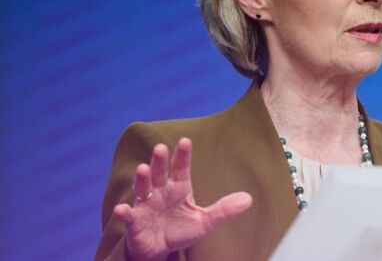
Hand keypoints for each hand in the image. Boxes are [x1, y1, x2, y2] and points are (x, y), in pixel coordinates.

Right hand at [113, 138, 252, 260]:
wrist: (160, 250)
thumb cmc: (181, 231)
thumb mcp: (205, 221)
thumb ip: (224, 210)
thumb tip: (249, 199)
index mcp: (179, 188)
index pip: (181, 168)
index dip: (183, 155)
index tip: (185, 140)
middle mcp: (160, 192)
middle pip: (160, 173)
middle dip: (159, 161)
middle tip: (160, 147)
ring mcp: (146, 205)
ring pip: (142, 189)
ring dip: (142, 179)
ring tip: (142, 168)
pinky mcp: (135, 222)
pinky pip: (129, 216)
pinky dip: (125, 212)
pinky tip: (122, 209)